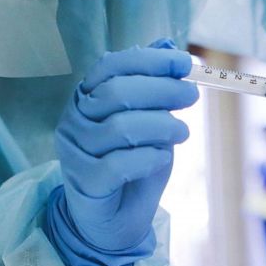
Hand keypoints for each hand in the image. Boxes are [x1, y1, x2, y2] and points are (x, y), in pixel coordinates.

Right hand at [46, 38, 195, 265]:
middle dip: (161, 90)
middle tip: (191, 97)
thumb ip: (154, 85)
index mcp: (87, 96)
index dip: (150, 61)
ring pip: (120, 128)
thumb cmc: (133, 164)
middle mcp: (74, 119)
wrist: (115, 220)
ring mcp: (74, 151)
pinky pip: (117, 164)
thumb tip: (168, 45)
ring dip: (161, 126)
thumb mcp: (150, 120)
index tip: (185, 63)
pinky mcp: (83, 182)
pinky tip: (160, 158)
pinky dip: (146, 158)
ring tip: (182, 133)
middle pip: (116, 93)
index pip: (112, 66)